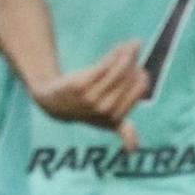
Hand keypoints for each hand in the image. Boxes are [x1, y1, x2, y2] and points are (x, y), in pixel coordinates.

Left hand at [31, 39, 147, 148]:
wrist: (53, 103)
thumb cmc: (84, 110)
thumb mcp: (104, 124)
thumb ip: (122, 131)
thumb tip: (133, 150)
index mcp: (114, 118)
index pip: (138, 91)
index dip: (141, 78)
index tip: (140, 68)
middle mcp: (104, 110)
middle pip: (128, 79)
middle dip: (135, 63)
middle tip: (135, 50)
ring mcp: (91, 98)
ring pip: (116, 71)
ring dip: (126, 54)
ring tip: (130, 45)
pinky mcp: (80, 86)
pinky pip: (103, 67)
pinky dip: (114, 55)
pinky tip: (119, 47)